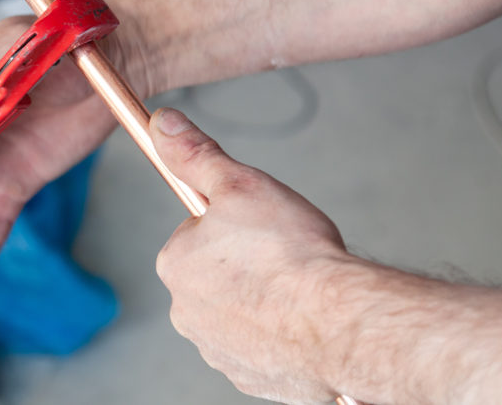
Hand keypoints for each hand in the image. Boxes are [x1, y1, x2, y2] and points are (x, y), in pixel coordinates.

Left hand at [152, 107, 351, 403]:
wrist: (338, 321)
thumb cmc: (292, 253)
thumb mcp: (240, 184)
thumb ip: (197, 155)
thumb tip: (163, 124)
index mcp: (176, 264)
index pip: (196, 233)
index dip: (233, 223)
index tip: (261, 226)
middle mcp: (186, 312)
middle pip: (215, 275)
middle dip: (245, 264)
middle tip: (284, 256)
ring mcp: (217, 350)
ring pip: (239, 312)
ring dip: (263, 301)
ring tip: (299, 289)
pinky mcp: (250, 377)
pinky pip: (262, 347)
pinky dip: (280, 335)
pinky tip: (304, 322)